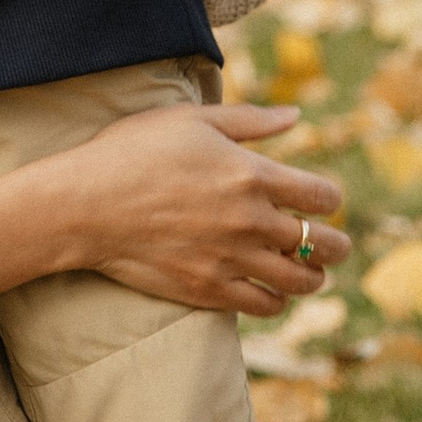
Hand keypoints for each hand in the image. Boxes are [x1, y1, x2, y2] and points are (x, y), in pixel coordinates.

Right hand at [62, 100, 347, 316]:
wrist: (85, 204)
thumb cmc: (133, 151)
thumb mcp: (192, 120)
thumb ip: (250, 120)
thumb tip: (295, 116)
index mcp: (252, 175)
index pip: (322, 196)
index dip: (330, 199)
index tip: (323, 201)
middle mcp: (250, 221)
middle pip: (322, 244)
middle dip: (336, 244)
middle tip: (334, 245)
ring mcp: (231, 260)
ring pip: (300, 282)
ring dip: (314, 278)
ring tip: (312, 274)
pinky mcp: (209, 290)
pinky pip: (264, 305)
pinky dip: (276, 301)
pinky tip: (271, 291)